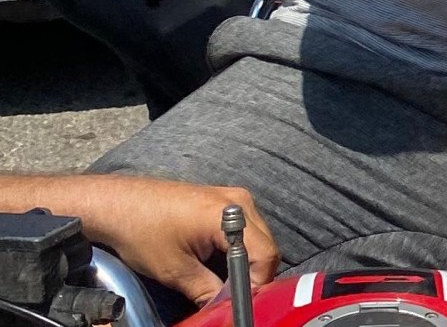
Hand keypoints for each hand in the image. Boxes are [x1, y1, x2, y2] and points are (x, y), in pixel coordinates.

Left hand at [79, 178, 279, 306]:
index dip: (256, 284)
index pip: (265, 255)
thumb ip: (207, 292)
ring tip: (222, 282)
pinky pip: (245, 228)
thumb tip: (225, 311)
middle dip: (252, 275)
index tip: (239, 303)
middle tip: (230, 297)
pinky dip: (237, 249)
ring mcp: (233, 198)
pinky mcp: (223, 200)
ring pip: (257, 238)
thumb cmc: (143, 232)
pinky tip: (217, 263)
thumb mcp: (175, 271)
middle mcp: (240, 201)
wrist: (118, 204)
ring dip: (245, 262)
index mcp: (230, 215)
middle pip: (265, 246)